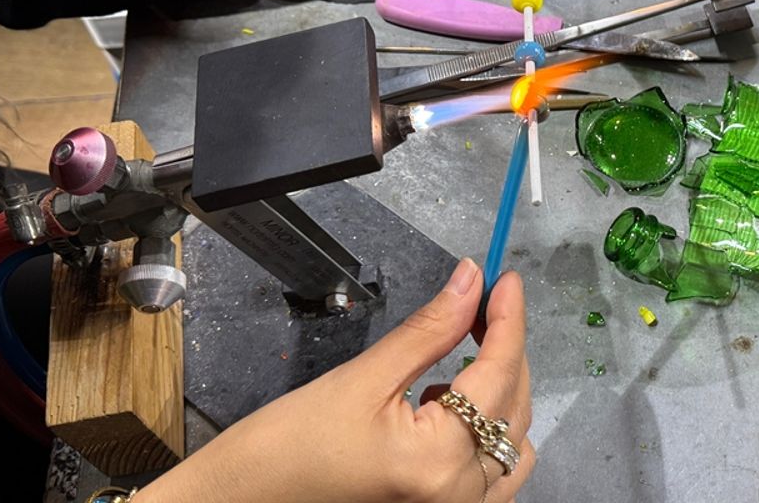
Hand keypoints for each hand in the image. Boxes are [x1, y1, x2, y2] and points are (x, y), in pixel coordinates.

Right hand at [137, 259, 533, 502]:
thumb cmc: (286, 448)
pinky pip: (497, 476)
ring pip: (514, 442)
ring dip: (501, 394)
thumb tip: (471, 280)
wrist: (243, 501)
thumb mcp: (362, 378)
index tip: (505, 278)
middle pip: (514, 406)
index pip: (498, 374)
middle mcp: (460, 497)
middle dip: (505, 350)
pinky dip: (490, 435)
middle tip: (481, 305)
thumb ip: (428, 330)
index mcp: (439, 463)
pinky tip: (448, 409)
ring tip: (458, 361)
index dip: (508, 319)